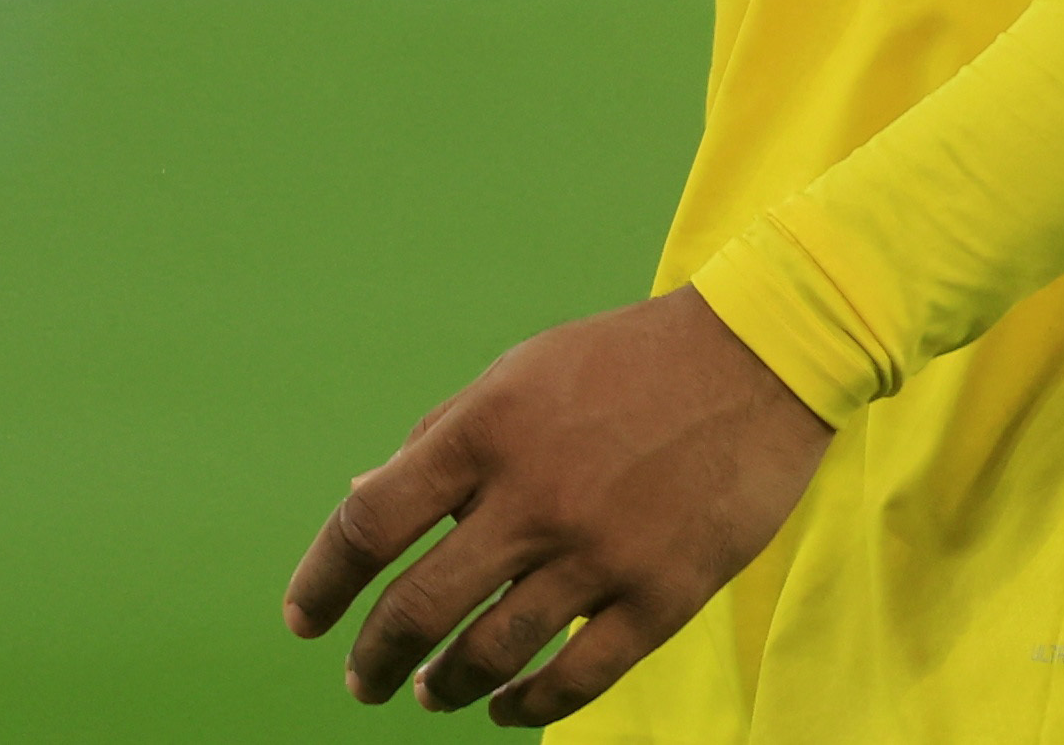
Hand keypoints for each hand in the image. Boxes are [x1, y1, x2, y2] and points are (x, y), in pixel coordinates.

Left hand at [282, 288, 833, 722]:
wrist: (760, 354)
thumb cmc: (628, 360)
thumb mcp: (522, 372)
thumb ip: (443, 435)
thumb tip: (361, 494)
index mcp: (488, 428)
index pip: (370, 522)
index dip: (323, 581)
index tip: (303, 620)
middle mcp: (534, 495)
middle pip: (419, 607)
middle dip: (375, 657)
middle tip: (364, 680)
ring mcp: (600, 551)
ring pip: (491, 654)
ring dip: (447, 686)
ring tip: (431, 693)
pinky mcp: (662, 594)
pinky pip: (576, 679)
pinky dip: (527, 707)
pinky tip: (508, 708)